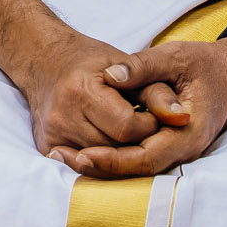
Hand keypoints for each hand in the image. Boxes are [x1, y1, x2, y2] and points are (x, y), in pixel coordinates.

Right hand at [20, 29, 161, 158]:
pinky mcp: (46, 146)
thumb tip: (182, 118)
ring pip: (101, 160)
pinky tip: (105, 139)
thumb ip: (157, 92)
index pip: (127, 127)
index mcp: (81, 91)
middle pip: (115, 148)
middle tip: (139, 123)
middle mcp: (62, 116)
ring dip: (120, 150)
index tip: (149, 113)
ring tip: (122, 129)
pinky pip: (83, 165)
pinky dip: (100, 156)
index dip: (147, 124)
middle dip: (136, 140)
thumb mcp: (128, 67)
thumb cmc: (90, 62)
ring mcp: (51, 134)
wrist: (44, 62)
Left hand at [47, 36, 226, 177]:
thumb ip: (143, 65)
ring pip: (136, 170)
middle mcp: (184, 150)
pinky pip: (139, 160)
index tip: (82, 155)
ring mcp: (178, 152)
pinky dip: (114, 158)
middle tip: (62, 158)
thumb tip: (110, 76)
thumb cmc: (207, 63)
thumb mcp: (176, 56)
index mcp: (187, 133)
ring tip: (65, 157)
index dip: (112, 161)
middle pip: (137, 172)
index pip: (145, 159)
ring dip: (103, 166)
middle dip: (100, 168)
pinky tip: (84, 151)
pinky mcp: (170, 147)